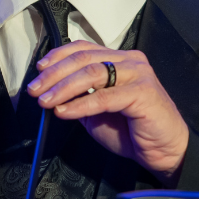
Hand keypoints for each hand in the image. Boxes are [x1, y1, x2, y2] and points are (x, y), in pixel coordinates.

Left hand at [24, 41, 187, 184]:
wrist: (163, 150)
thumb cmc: (132, 130)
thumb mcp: (96, 111)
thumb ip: (78, 96)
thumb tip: (49, 91)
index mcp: (119, 59)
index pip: (84, 48)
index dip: (58, 56)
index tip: (39, 69)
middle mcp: (130, 61)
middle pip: (84, 59)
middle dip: (54, 74)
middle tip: (35, 89)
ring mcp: (138, 74)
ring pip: (92, 73)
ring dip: (63, 88)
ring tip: (46, 101)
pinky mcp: (143, 92)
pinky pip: (104, 96)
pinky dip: (80, 104)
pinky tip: (64, 112)